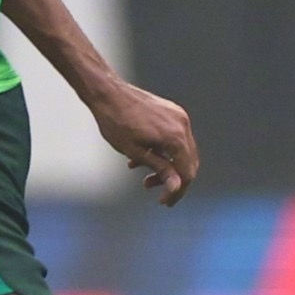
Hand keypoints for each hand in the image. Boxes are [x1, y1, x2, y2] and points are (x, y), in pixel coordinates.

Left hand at [88, 81, 198, 205]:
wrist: (107, 92)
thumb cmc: (116, 123)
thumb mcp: (136, 152)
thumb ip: (160, 169)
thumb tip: (178, 187)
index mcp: (175, 136)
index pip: (186, 172)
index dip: (177, 191)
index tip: (164, 202)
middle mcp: (182, 124)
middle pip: (187, 161)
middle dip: (173, 180)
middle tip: (156, 192)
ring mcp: (178, 116)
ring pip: (180, 150)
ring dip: (165, 166)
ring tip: (144, 178)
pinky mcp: (171, 111)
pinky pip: (174, 137)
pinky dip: (163, 151)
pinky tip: (141, 160)